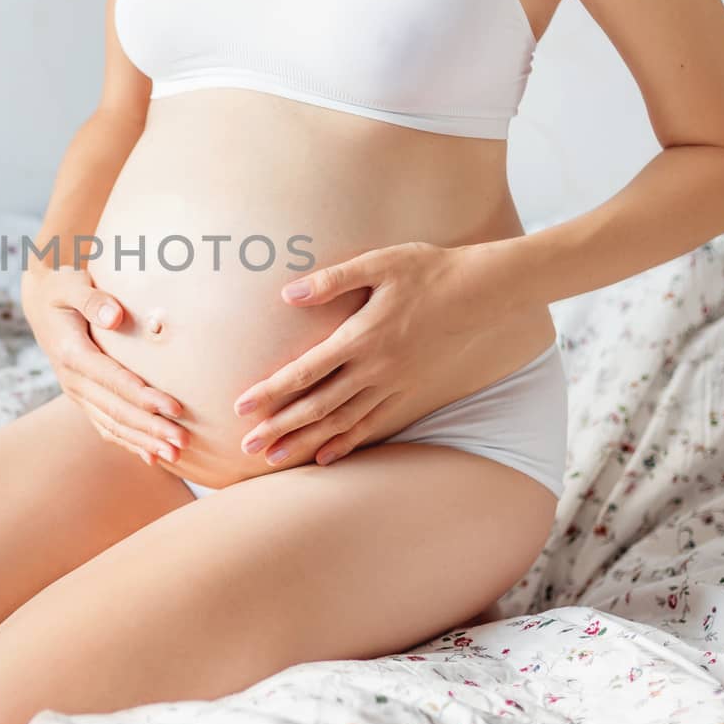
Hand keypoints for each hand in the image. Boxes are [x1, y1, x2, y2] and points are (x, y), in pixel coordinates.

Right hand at [21, 266, 188, 465]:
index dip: (144, 397)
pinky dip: (128, 443)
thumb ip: (93, 300)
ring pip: (112, 424)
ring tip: (175, 455)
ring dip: (144, 442)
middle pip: (116, 410)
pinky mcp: (83, 397)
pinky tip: (152, 457)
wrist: (40, 302)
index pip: (113, 380)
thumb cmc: (62, 288)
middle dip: (151, 428)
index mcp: (72, 353)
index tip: (175, 408)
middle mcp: (72, 379)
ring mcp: (77, 392)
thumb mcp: (72, 285)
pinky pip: (105, 426)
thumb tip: (115, 317)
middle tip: (183, 441)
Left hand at [231, 241, 498, 466]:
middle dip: (280, 427)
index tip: (241, 407)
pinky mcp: (409, 391)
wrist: (482, 293)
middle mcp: (375, 368)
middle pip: (318, 405)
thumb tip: (289, 293)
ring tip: (274, 459)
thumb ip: (332, 279)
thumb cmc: (427, 271)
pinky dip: (347, 442)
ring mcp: (394, 384)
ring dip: (306, 441)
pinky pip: (373, 424)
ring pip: (342, 422)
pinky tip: (325, 457)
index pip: (306, 371)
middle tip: (247, 446)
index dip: (272, 390)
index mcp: (361, 336)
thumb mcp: (378, 263)